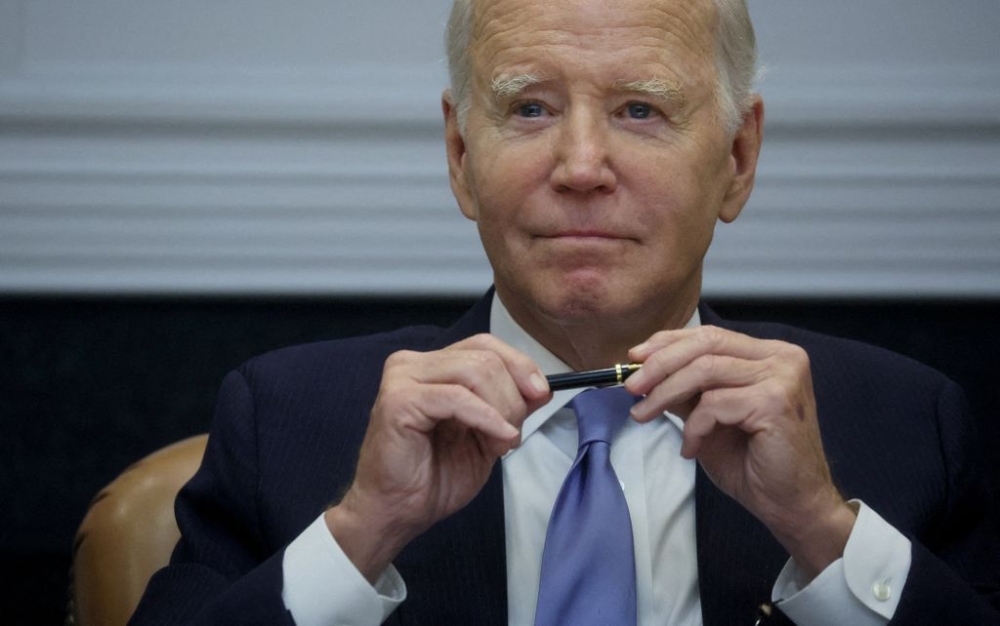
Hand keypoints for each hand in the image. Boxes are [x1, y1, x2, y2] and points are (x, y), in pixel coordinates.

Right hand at [326, 334, 549, 581]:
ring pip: (475, 371)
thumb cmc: (434, 477)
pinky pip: (457, 397)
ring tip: (500, 442)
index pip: (484, 344)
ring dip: (501, 409)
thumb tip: (541, 386)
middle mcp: (414, 364)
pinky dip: (486, 418)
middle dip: (513, 396)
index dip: (519, 364)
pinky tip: (496, 439)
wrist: (398, 512)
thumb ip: (509, 406)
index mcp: (432, 367)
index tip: (541, 393)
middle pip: (485, 357)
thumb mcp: (486, 435)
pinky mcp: (399, 400)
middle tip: (512, 434)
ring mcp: (403, 378)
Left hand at [624, 326, 856, 577]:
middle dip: (660, 363)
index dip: (668, 342)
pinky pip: (714, 404)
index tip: (634, 357)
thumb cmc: (754, 463)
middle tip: (631, 387)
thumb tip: (644, 371)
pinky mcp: (776, 402)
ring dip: (665, 393)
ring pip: (705, 370)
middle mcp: (781, 358)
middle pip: (706, 344)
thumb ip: (686, 390)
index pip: (710, 335)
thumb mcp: (709, 418)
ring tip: (644, 415)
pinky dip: (693, 427)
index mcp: (769, 355)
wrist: (791, 504)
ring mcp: (782, 377)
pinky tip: (691, 448)